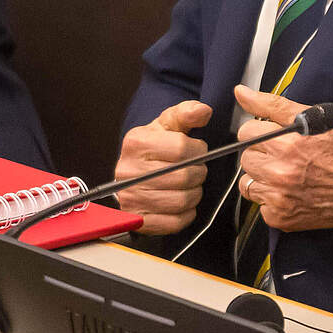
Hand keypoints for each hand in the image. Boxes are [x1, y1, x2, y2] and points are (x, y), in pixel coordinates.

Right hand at [115, 100, 212, 234]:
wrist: (131, 174)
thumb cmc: (153, 149)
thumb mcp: (167, 125)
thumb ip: (186, 113)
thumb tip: (203, 111)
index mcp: (137, 142)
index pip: (182, 148)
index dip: (198, 150)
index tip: (197, 150)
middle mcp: (129, 170)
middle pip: (184, 176)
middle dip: (198, 173)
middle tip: (196, 170)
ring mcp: (131, 197)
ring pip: (182, 200)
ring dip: (194, 194)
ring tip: (190, 186)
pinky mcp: (138, 219)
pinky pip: (175, 222)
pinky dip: (186, 214)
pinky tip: (181, 203)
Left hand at [231, 86, 332, 231]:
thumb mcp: (312, 119)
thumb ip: (272, 104)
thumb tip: (242, 92)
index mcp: (287, 144)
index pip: (246, 132)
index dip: (260, 132)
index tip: (275, 139)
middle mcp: (280, 171)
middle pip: (246, 157)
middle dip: (261, 155)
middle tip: (284, 158)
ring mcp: (278, 196)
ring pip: (247, 182)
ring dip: (261, 178)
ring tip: (285, 176)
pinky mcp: (278, 216)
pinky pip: (258, 204)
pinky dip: (270, 200)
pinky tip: (288, 193)